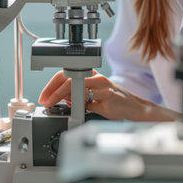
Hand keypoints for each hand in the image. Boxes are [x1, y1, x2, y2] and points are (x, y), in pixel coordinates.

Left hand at [38, 70, 173, 120]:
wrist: (137, 109)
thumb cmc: (117, 102)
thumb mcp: (95, 96)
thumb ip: (80, 95)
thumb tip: (63, 98)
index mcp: (92, 75)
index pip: (68, 73)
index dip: (53, 85)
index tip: (45, 95)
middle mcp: (97, 77)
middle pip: (69, 77)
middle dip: (53, 90)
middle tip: (46, 101)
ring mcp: (103, 86)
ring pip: (76, 86)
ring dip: (62, 96)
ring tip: (54, 103)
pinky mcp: (108, 97)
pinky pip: (88, 101)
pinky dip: (78, 105)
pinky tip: (74, 107)